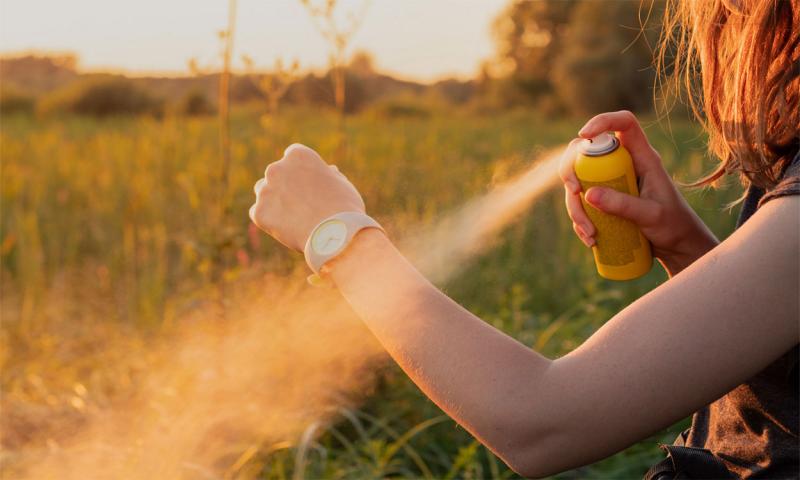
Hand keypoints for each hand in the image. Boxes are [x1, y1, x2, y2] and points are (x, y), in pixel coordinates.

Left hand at [249, 144, 364, 251]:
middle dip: (285, 186)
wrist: (335, 234)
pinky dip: (269, 221)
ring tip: (294, 218)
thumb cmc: (345, 208)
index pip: (292, 157)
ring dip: (273, 201)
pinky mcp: (259, 213)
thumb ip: (330, 175)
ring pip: (263, 193)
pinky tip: (288, 228)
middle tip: (301, 205)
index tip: (309, 185)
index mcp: (298, 155)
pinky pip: (259, 214)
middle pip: (276, 174)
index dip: (301, 172)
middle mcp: (277, 168)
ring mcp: (265, 191)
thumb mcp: (342, 184)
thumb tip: (329, 171)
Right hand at [559, 110, 718, 276]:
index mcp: (642, 157)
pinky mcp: (603, 200)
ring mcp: (610, 182)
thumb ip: (623, 204)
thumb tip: (587, 194)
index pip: (623, 124)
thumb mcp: (650, 215)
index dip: (602, 121)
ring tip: (590, 235)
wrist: (676, 246)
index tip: (583, 136)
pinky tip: (590, 239)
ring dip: (575, 207)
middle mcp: (623, 165)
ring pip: (578, 181)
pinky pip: (581, 203)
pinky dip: (579, 221)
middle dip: (571, 170)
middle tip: (575, 192)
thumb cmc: (673, 225)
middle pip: (585, 151)